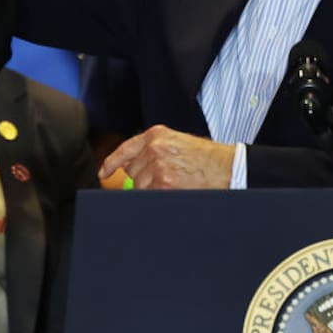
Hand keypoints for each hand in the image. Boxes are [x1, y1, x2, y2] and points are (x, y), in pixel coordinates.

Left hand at [100, 125, 234, 188]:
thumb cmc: (207, 158)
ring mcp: (157, 167)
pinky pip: (150, 196)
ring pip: (140, 186)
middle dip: (144, 179)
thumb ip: (154, 150)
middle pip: (132, 172)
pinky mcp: (163, 184)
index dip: (112, 163)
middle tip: (167, 178)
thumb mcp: (178, 143)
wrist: (228, 167)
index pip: (125, 149)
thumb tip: (131, 166)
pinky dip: (158, 197)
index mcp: (156, 135)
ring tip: (176, 183)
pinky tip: (175, 190)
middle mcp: (153, 148)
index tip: (104, 173)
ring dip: (153, 189)